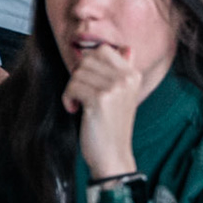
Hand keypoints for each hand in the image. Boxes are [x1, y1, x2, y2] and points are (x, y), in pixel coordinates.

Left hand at [61, 43, 142, 176]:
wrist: (113, 155)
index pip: (103, 50)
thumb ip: (124, 70)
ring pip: (78, 73)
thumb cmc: (112, 125)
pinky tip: (75, 110)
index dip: (88, 64)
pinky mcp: (100, 99)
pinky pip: (73, 86)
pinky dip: (68, 99)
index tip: (88, 82)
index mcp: (133, 74)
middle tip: (81, 94)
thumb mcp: (124, 95)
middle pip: (88, 59)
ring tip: (79, 104)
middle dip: (78, 76)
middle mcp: (127, 78)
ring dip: (72, 89)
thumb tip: (126, 48)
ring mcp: (115, 88)